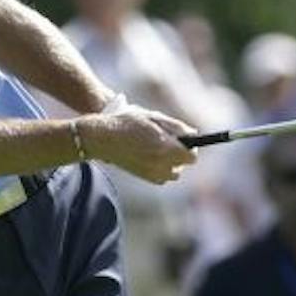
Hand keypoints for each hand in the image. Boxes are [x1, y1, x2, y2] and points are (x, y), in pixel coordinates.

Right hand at [82, 107, 196, 184]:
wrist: (103, 137)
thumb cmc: (128, 122)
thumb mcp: (155, 118)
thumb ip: (177, 127)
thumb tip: (193, 134)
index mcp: (166, 147)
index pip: (192, 157)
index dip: (191, 147)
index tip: (185, 140)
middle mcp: (161, 164)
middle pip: (183, 165)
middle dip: (180, 154)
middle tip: (171, 142)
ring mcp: (152, 173)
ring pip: (173, 173)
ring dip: (172, 162)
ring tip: (160, 149)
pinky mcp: (144, 177)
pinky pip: (162, 177)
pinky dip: (161, 168)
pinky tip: (151, 155)